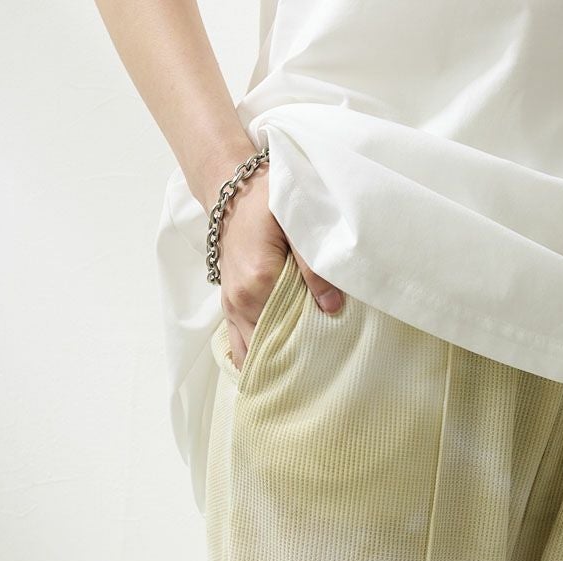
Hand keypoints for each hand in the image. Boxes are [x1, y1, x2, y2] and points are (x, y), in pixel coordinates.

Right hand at [213, 168, 344, 371]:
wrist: (232, 190)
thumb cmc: (267, 201)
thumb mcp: (298, 224)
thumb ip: (315, 267)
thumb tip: (333, 308)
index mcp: (259, 282)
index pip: (286, 331)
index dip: (308, 345)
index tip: (329, 354)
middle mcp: (240, 300)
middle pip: (266, 347)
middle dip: (290, 360)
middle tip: (318, 367)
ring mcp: (231, 304)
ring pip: (249, 350)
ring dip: (271, 359)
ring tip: (297, 367)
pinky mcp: (228, 303)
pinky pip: (238, 341)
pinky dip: (255, 353)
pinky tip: (275, 359)